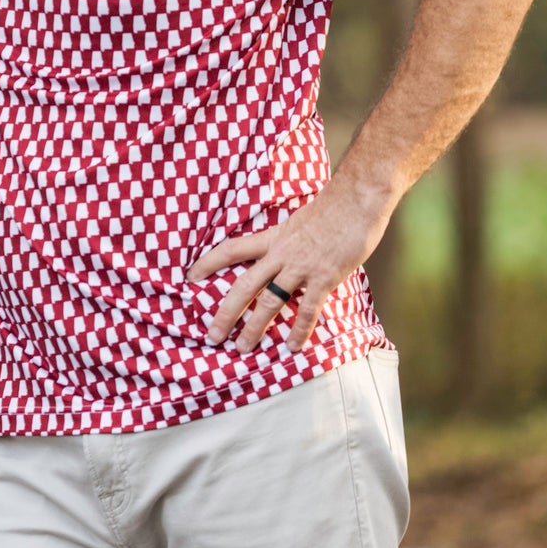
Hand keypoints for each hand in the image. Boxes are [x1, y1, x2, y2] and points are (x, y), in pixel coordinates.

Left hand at [186, 183, 394, 353]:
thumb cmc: (332, 208)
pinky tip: (292, 346)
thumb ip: (287, 241)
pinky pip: (308, 309)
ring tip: (243, 347)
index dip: (209, 262)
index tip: (190, 276)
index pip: (232, 249)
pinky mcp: (323, 278)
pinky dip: (300, 330)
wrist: (356, 200)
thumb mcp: (298, 221)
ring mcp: (301, 267)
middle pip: (244, 285)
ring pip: (269, 302)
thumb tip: (282, 254)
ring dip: (254, 327)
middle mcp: (281, 254)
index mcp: (273, 237)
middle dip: (225, 312)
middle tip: (212, 334)